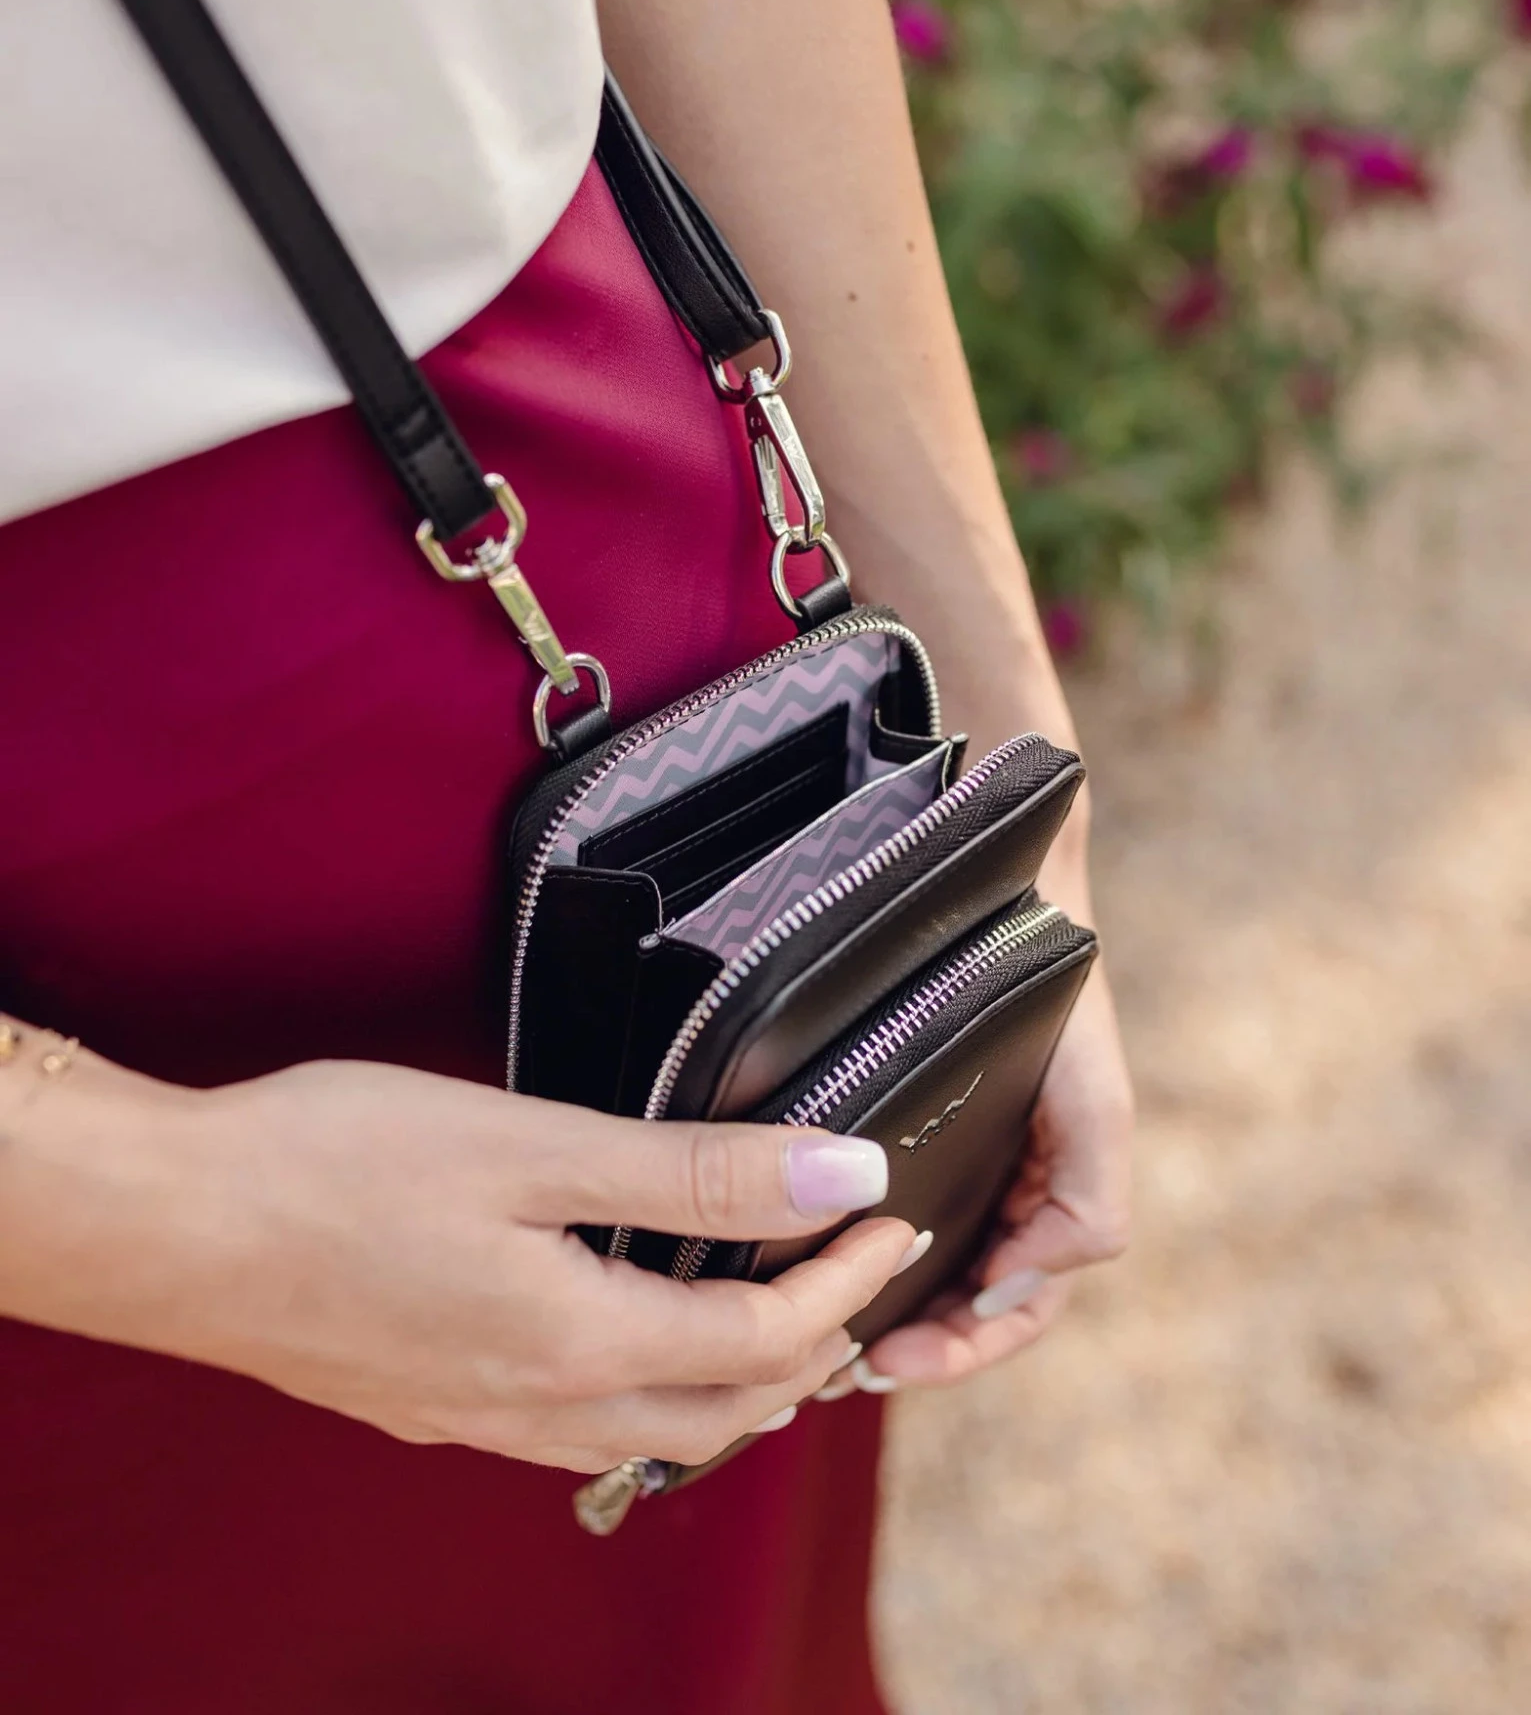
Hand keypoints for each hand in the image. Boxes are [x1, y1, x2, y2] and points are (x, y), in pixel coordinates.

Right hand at [0, 1042, 912, 1471]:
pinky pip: (581, 1429)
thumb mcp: (532, 1145)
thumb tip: (837, 1173)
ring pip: (655, 1433)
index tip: (891, 1216)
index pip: (766, 1338)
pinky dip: (651, 1390)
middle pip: (726, 1412)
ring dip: (736, 1383)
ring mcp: (480, 1420)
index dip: (847, 1280)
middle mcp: (540, 1407)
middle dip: (813, 1349)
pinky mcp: (433, 1407)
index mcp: (578, 1342)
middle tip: (855, 1272)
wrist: (170, 1228)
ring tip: (772, 1307)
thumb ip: (691, 1170)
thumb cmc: (335, 1165)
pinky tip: (635, 1335)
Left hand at [843, 960, 1132, 1390]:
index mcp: (1045, 1198)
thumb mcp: (1097, 1106)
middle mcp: (994, 1190)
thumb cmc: (1061, 1002)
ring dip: (872, 1314)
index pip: (1012, 1308)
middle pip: (957, 1305)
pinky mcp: (892, 1130)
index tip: (895, 1359)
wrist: (1009, 895)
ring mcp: (945, 1162)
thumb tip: (1012, 1285)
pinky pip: (871, 1210)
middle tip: (845, 1370)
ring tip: (816, 1343)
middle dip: (910, 1348)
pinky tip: (800, 1266)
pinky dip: (846, 1252)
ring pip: (912, 1267)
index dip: (962, 1350)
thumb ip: (1086, 1207)